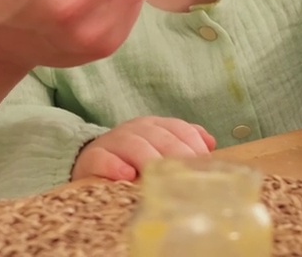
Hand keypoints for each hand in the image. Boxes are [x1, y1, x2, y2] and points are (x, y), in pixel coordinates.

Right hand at [72, 117, 216, 181]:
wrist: (90, 160)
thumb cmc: (132, 158)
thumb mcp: (158, 147)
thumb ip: (184, 142)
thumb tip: (211, 143)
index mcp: (153, 126)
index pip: (177, 128)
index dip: (192, 143)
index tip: (203, 161)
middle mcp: (135, 130)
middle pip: (159, 137)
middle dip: (176, 152)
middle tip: (187, 172)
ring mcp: (113, 142)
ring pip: (133, 145)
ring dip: (148, 158)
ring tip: (159, 173)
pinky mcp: (92, 157)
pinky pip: (103, 159)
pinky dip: (114, 166)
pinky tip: (126, 175)